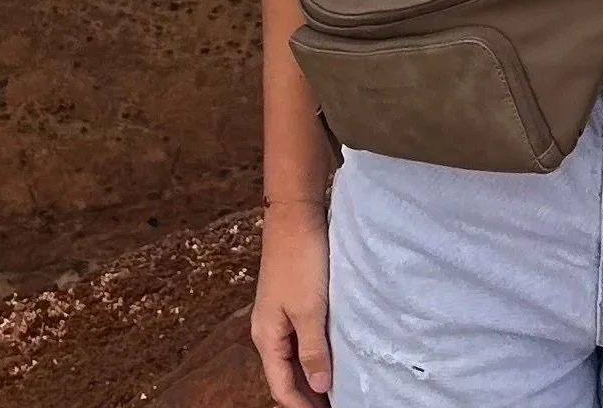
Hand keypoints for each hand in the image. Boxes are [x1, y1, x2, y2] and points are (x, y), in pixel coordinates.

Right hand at [252, 197, 331, 406]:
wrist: (294, 213)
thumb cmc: (300, 260)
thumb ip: (313, 351)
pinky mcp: (291, 298)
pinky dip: (314, 351)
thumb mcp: (309, 310)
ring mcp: (279, 313)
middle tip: (336, 404)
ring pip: (294, 356)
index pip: (281, 386)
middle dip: (306, 394)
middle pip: (285, 374)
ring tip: (336, 386)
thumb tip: (318, 387)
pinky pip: (300, 336)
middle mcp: (268, 329)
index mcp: (266, 336)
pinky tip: (332, 353)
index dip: (302, 406)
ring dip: (311, 373)